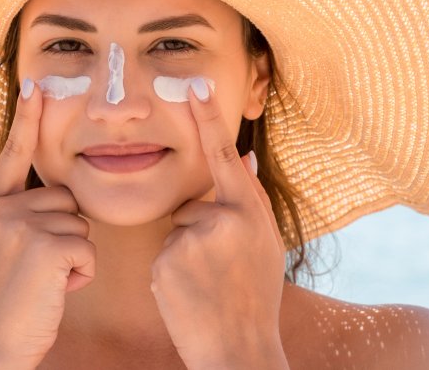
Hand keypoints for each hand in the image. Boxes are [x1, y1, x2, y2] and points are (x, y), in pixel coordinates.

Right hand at [0, 78, 95, 369]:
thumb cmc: (0, 293)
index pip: (15, 153)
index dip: (26, 119)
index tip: (36, 83)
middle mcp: (2, 209)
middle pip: (66, 198)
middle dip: (66, 233)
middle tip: (40, 267)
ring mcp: (22, 226)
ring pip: (81, 224)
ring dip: (74, 255)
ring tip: (45, 280)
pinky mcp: (47, 247)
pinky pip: (87, 247)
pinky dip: (82, 272)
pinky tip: (57, 288)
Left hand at [150, 77, 288, 368]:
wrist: (239, 347)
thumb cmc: (254, 296)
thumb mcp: (266, 245)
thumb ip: (249, 201)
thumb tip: (240, 157)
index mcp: (251, 211)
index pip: (224, 155)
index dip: (209, 119)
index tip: (194, 85)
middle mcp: (224, 218)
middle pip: (192, 206)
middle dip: (198, 232)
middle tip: (222, 271)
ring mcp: (194, 238)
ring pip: (176, 231)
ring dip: (185, 254)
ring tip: (207, 285)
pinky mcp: (168, 259)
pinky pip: (162, 253)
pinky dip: (171, 272)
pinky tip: (190, 293)